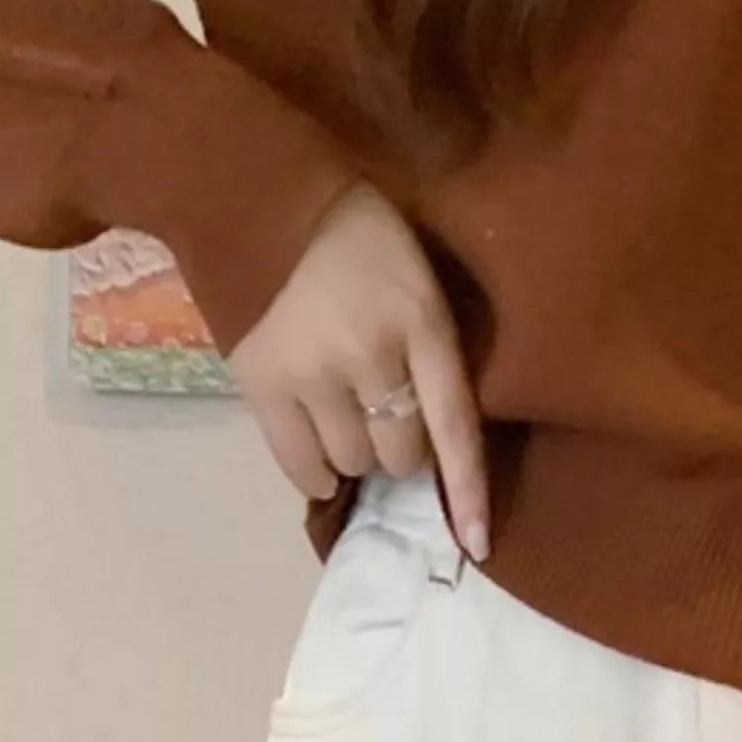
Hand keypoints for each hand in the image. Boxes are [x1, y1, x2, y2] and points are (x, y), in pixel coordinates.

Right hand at [227, 180, 489, 561]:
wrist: (267, 197)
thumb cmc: (360, 232)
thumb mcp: (419, 278)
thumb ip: (429, 346)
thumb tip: (430, 429)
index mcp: (424, 322)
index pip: (456, 424)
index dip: (468, 490)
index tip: (479, 543)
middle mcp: (374, 355)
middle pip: (403, 451)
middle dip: (404, 448)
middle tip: (389, 421)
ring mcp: (315, 373)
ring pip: (353, 459)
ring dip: (358, 453)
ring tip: (348, 421)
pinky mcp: (263, 384)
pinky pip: (297, 462)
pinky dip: (315, 472)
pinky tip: (320, 460)